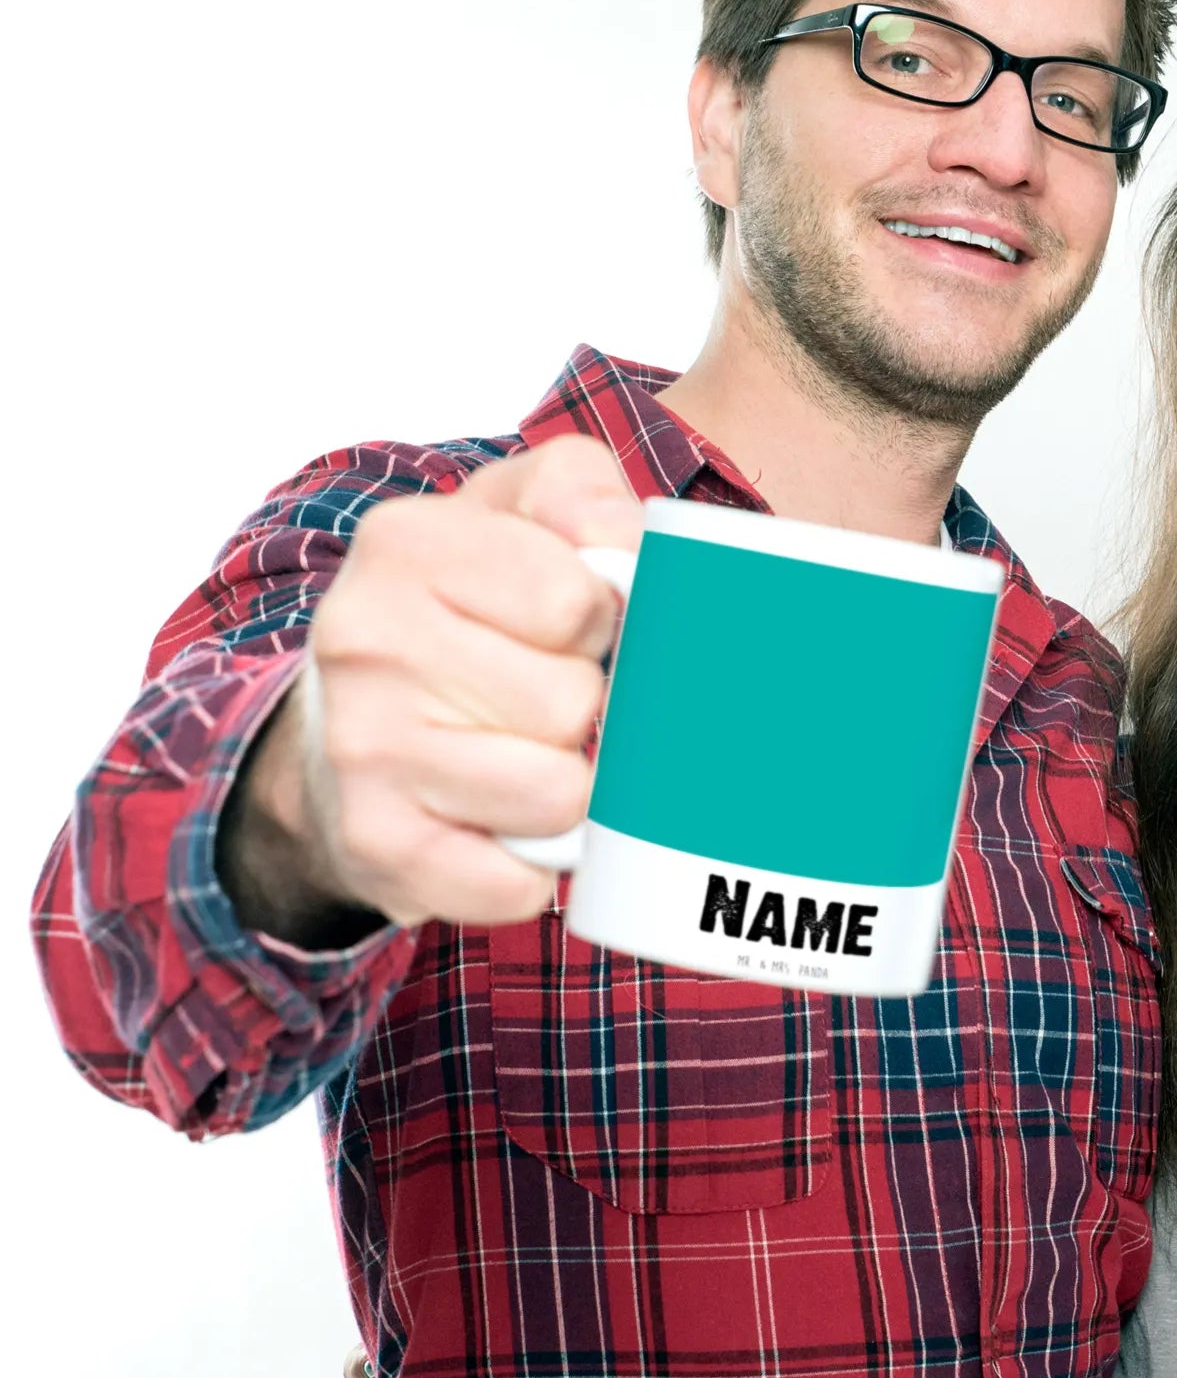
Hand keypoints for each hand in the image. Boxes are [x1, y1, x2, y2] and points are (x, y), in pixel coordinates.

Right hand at [225, 435, 641, 934]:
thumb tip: (630, 551)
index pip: (577, 602)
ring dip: (566, 785)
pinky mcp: (376, 845)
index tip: (562, 626)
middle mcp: (364, 640)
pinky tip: (499, 823)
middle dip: (583, 705)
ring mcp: (362, 747)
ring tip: (522, 753)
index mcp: (406, 543)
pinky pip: (518, 883)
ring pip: (560, 795)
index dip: (598, 622)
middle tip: (535, 695)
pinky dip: (533, 865)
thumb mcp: (520, 510)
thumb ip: (583, 494)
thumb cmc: (465, 609)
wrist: (344, 724)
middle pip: (573, 703)